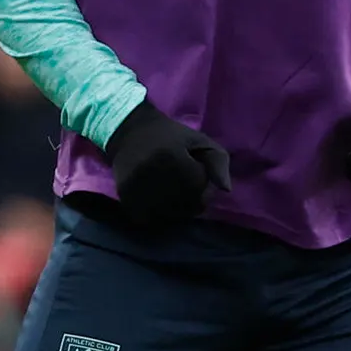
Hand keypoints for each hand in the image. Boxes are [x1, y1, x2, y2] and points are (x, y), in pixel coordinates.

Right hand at [105, 102, 231, 227]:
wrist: (130, 132)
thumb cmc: (171, 137)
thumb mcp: (200, 141)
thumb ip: (218, 162)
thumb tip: (226, 189)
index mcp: (172, 157)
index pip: (199, 187)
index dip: (204, 184)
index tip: (198, 173)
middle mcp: (151, 173)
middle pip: (185, 204)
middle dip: (192, 198)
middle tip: (185, 183)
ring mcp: (135, 187)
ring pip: (168, 214)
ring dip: (176, 208)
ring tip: (172, 191)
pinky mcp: (124, 197)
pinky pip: (148, 218)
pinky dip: (157, 213)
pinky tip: (158, 198)